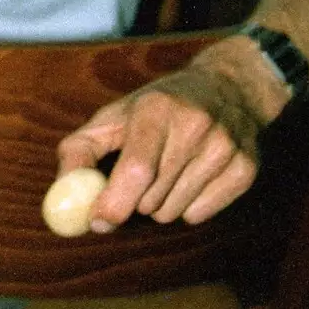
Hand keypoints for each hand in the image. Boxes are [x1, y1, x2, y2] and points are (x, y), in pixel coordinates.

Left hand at [55, 48, 281, 228]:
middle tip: (140, 176)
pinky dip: (188, 207)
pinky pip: (200, 215)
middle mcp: (195, 125)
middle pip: (152, 197)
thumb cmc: (158, 107)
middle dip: (135, 199)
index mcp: (156, 108)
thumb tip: (63, 197)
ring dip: (161, 204)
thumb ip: (80, 152)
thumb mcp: (114, 116)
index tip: (99, 221)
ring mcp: (224, 148)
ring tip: (168, 170)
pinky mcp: (245, 170)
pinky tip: (193, 175)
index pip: (136, 170)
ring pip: (174, 212)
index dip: (114, 202)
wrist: (227, 87)